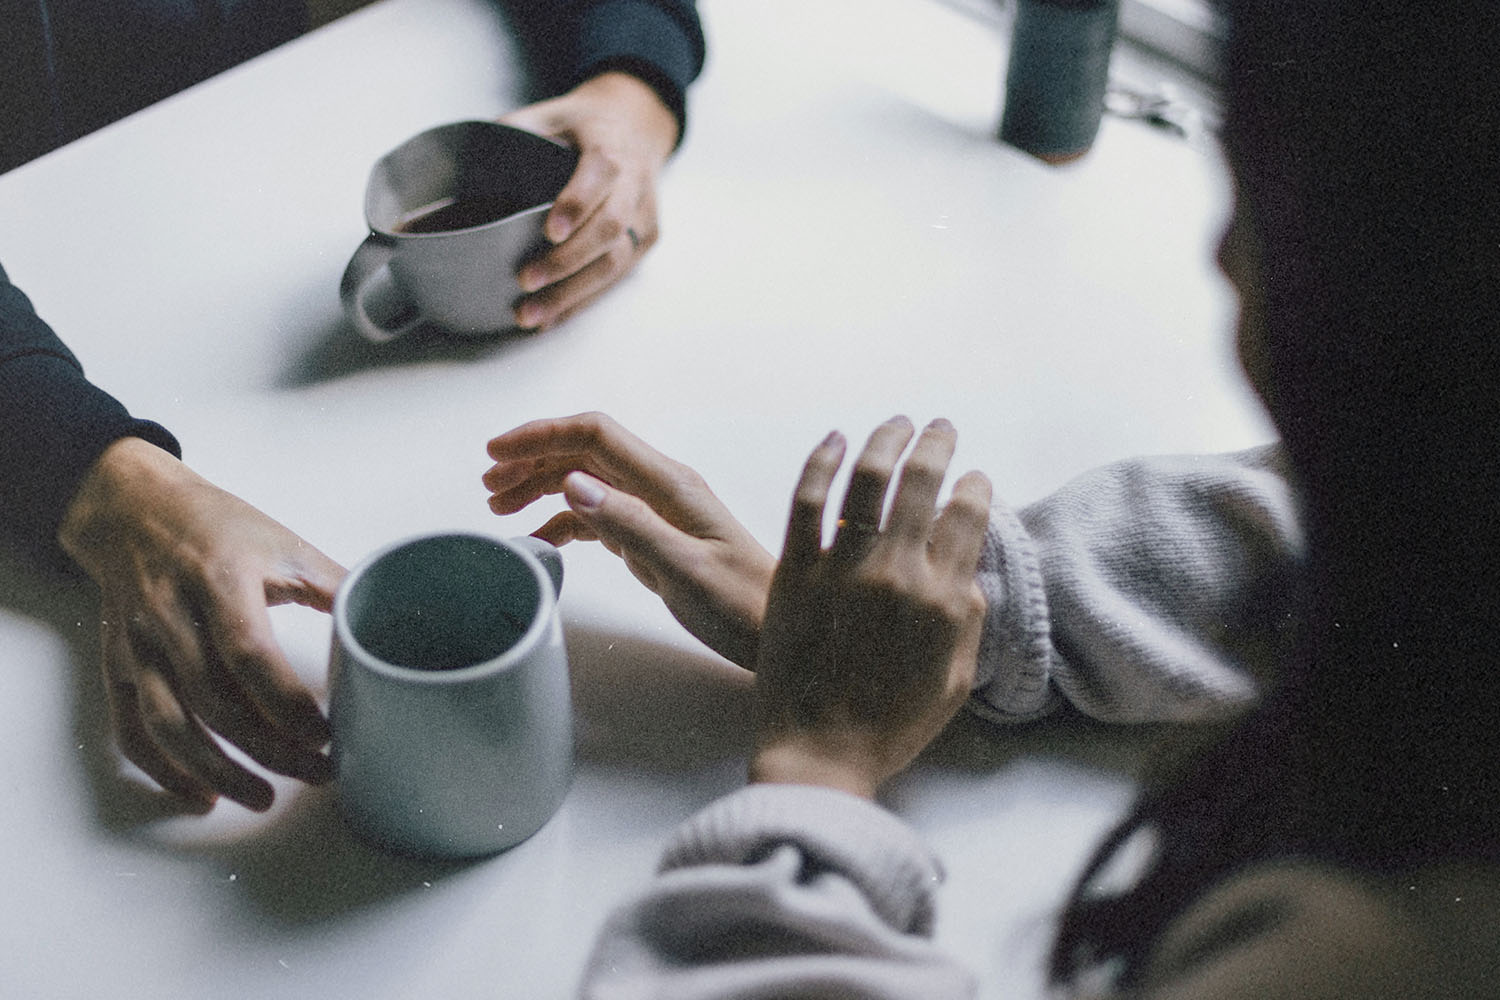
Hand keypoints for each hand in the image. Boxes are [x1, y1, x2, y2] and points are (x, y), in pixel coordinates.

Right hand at [57, 437, 345, 811]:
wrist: (133, 509)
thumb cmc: (217, 526)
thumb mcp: (284, 542)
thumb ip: (335, 585)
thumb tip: (389, 618)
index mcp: (220, 579)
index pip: (249, 654)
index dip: (287, 704)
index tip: (327, 734)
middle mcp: (171, 616)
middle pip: (215, 701)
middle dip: (269, 749)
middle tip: (317, 772)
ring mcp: (139, 645)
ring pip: (170, 725)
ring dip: (218, 771)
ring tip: (264, 797)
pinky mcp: (118, 666)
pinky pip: (132, 730)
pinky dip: (164, 770)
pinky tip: (202, 794)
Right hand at [484, 413, 773, 667]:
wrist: (779, 633)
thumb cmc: (742, 607)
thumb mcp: (684, 571)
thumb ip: (630, 526)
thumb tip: (573, 483)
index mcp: (670, 484)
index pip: (595, 435)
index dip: (541, 435)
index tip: (496, 452)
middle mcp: (662, 488)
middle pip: (585, 452)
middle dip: (533, 459)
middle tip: (488, 485)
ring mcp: (658, 511)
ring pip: (588, 481)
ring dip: (543, 486)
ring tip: (502, 507)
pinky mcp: (655, 537)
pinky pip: (600, 515)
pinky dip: (565, 521)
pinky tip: (542, 539)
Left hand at [500, 71, 679, 330]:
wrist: (636, 125)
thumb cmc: (583, 125)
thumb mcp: (550, 112)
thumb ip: (515, 130)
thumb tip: (465, 161)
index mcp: (610, 145)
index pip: (601, 174)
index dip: (577, 204)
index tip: (548, 231)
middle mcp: (634, 183)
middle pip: (610, 228)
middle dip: (567, 260)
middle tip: (526, 280)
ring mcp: (644, 215)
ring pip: (616, 261)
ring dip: (573, 293)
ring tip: (532, 314)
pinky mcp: (646, 239)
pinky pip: (617, 277)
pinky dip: (583, 300)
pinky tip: (553, 317)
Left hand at [749, 417, 990, 798]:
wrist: (820, 754)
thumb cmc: (890, 726)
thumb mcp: (955, 678)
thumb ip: (968, 618)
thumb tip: (968, 569)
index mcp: (944, 600)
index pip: (969, 517)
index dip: (975, 487)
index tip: (974, 476)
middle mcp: (898, 574)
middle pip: (923, 483)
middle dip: (937, 445)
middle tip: (939, 427)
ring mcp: (843, 569)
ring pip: (868, 479)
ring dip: (887, 439)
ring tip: (896, 423)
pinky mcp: (795, 571)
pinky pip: (807, 500)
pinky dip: (821, 461)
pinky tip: (835, 439)